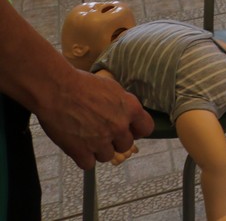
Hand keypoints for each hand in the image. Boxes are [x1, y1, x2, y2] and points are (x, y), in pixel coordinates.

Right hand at [36, 71, 152, 169]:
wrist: (56, 89)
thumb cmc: (82, 84)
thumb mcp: (112, 88)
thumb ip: (123, 105)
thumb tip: (128, 115)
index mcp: (131, 109)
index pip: (146, 129)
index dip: (136, 130)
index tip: (128, 130)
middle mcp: (119, 127)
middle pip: (125, 145)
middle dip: (115, 140)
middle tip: (100, 131)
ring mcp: (100, 141)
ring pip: (107, 156)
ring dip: (98, 150)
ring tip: (86, 136)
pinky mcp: (81, 151)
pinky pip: (88, 164)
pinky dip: (83, 158)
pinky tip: (77, 145)